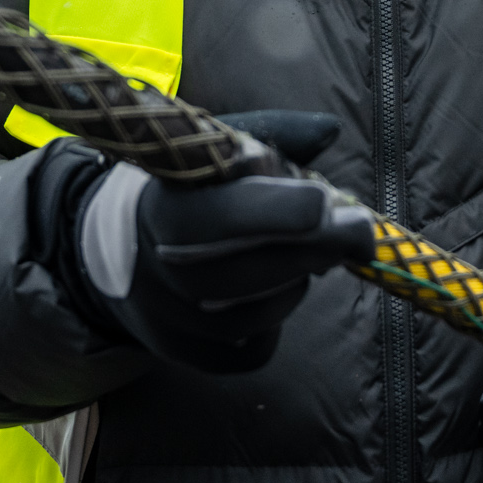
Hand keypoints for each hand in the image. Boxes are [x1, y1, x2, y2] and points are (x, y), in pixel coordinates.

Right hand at [78, 160, 372, 372]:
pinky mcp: (181, 351)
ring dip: (296, 283)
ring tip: (311, 256)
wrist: (127, 247)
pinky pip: (250, 348)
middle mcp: (157, 266)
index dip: (274, 211)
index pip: (219, 215)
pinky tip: (276, 292)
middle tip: (355, 231)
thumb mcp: (223, 149)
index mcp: (164, 203)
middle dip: (309, 250)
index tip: (322, 202)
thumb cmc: (196, 189)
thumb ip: (276, 138)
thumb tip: (328, 131)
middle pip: (241, 272)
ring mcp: (164, 316)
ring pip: (251, 315)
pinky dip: (275, 321)